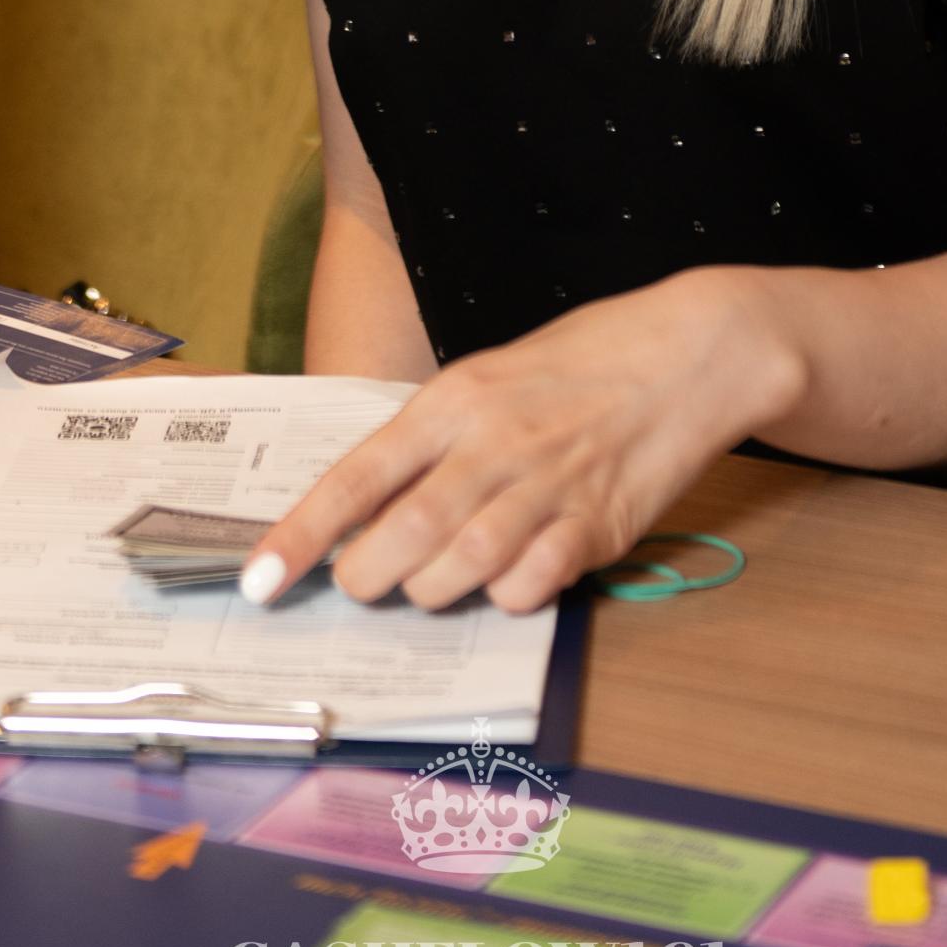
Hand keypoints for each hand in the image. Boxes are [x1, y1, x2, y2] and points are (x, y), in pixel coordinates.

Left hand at [238, 268, 794, 614]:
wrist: (688, 351)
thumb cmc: (582, 361)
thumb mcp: (493, 375)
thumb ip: (438, 436)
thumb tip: (375, 503)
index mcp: (456, 399)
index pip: (357, 476)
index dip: (301, 535)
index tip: (258, 580)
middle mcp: (494, 442)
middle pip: (403, 535)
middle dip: (366, 578)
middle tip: (361, 584)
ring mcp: (548, 485)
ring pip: (461, 568)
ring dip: (435, 590)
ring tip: (434, 580)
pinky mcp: (599, 524)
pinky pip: (530, 584)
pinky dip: (507, 596)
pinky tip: (510, 576)